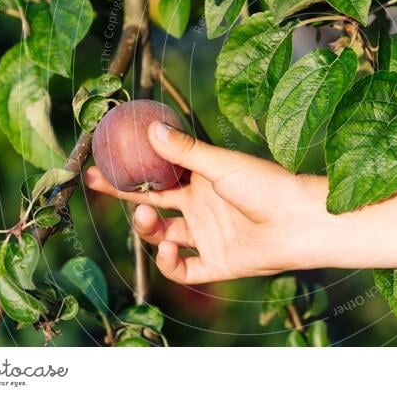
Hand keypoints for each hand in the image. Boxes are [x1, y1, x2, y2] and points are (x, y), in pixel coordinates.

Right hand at [84, 122, 331, 283]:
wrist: (300, 221)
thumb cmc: (267, 185)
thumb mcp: (222, 164)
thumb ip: (185, 152)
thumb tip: (150, 127)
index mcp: (203, 180)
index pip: (160, 173)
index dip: (133, 168)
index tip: (105, 157)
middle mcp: (202, 207)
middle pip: (154, 202)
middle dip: (124, 194)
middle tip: (96, 182)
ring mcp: (208, 236)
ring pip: (164, 236)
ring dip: (147, 227)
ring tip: (144, 214)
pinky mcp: (217, 264)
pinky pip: (184, 269)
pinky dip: (170, 263)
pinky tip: (168, 249)